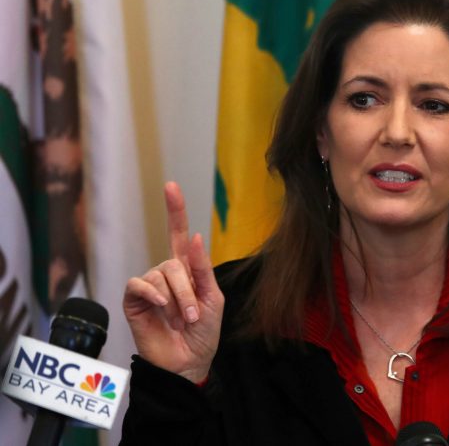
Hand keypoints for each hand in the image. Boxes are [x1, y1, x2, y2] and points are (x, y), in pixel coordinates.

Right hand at [123, 182, 224, 382]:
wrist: (188, 362)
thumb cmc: (204, 332)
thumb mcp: (213, 298)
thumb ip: (202, 269)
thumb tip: (196, 236)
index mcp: (188, 270)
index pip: (179, 234)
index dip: (175, 211)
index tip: (171, 187)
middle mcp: (167, 273)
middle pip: (175, 261)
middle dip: (188, 289)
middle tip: (194, 314)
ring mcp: (150, 287)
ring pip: (160, 274)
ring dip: (176, 298)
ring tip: (182, 319)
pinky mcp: (134, 300)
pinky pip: (139, 284)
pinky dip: (153, 293)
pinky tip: (160, 307)